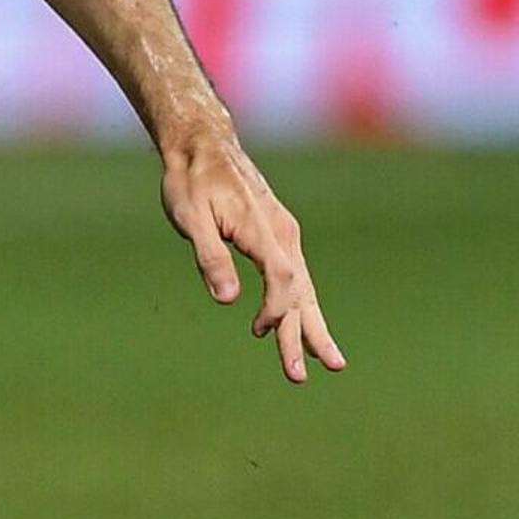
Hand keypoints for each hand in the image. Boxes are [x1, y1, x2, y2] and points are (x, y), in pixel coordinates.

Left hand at [158, 118, 346, 384]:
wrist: (204, 145)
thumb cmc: (191, 181)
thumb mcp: (189, 217)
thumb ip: (210, 256)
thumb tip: (228, 300)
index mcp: (262, 229)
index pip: (282, 278)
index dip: (276, 309)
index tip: (258, 331)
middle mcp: (282, 234)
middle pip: (301, 292)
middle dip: (306, 334)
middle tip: (312, 373)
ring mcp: (285, 236)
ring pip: (303, 289)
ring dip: (311, 327)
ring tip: (329, 363)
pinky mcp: (279, 238)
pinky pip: (296, 279)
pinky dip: (302, 307)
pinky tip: (303, 329)